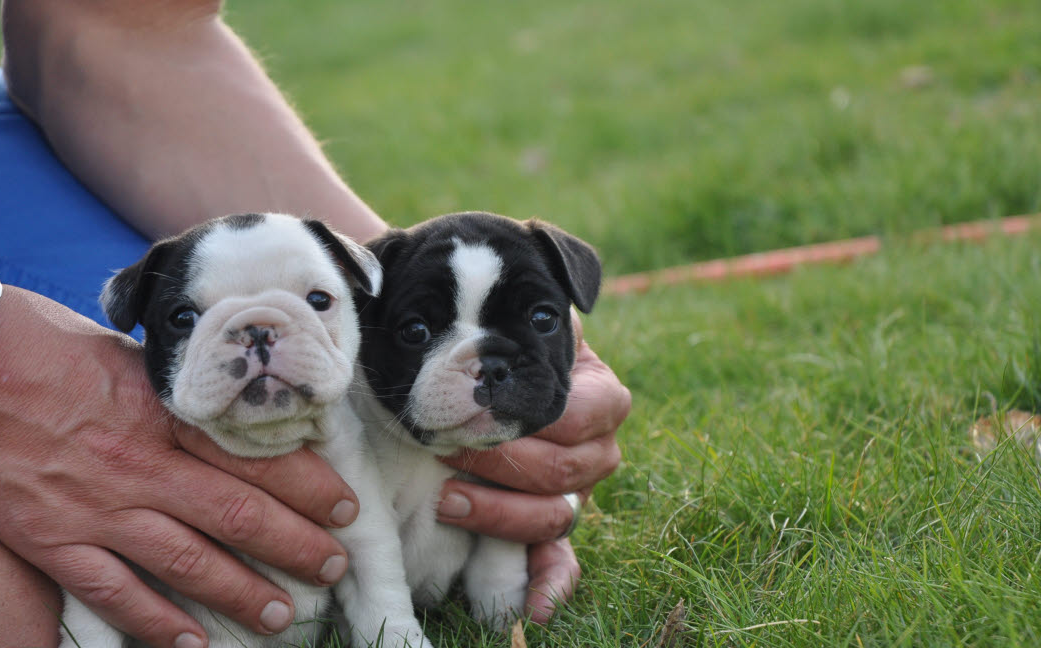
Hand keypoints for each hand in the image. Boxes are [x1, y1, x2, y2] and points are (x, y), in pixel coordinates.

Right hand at [0, 288, 358, 647]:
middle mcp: (140, 465)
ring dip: (241, 591)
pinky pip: (112, 591)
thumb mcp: (123, 350)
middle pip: (237, 513)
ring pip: (187, 561)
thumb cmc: (35, 338)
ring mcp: (95, 507)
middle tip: (334, 566)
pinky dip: (154, 622)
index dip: (308, 486)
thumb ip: (171, 387)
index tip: (344, 505)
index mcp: (163, 411)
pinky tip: (190, 643)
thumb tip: (219, 399)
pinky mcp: (50, 540)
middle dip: (295, 544)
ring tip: (282, 613)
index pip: (255, 456)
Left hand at [437, 315, 629, 620]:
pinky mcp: (546, 523)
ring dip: (502, 516)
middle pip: (568, 471)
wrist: (465, 356)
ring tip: (445, 501)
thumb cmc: (481, 326)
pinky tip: (531, 610)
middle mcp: (594, 444)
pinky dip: (549, 586)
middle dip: (504, 467)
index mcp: (595, 390)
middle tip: (448, 454)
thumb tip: (565, 281)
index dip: (536, 421)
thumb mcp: (504, 299)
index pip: (588, 413)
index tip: (478, 414)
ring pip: (557, 517)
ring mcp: (573, 489)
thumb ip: (526, 287)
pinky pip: (560, 562)